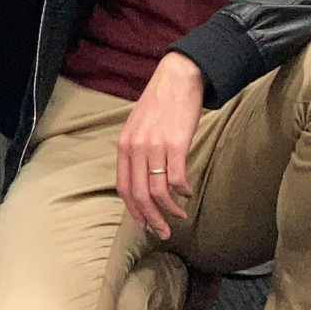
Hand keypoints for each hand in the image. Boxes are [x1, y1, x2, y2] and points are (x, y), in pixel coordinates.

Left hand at [114, 52, 204, 238]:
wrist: (177, 77)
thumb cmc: (159, 102)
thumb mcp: (137, 125)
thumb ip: (135, 150)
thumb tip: (140, 179)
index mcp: (125, 144)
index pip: (122, 187)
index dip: (133, 210)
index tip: (143, 223)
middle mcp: (136, 147)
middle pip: (140, 195)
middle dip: (151, 219)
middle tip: (162, 232)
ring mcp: (155, 146)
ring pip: (158, 191)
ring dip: (169, 210)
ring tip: (178, 217)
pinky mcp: (176, 144)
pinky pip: (177, 178)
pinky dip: (182, 191)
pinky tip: (188, 193)